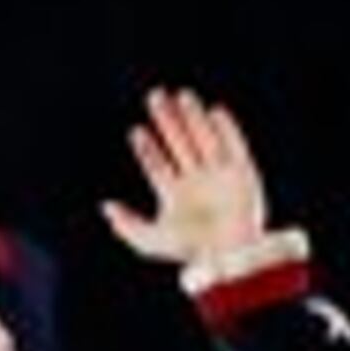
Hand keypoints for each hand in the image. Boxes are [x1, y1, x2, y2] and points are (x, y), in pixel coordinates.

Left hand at [102, 87, 270, 269]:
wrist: (231, 255)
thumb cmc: (192, 251)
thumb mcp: (151, 241)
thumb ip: (127, 225)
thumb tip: (106, 207)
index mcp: (175, 196)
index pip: (157, 165)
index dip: (147, 149)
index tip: (136, 131)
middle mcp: (196, 182)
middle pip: (178, 143)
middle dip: (166, 121)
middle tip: (154, 96)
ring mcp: (219, 176)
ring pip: (203, 139)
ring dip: (193, 117)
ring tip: (182, 95)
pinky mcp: (243, 174)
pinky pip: (234, 145)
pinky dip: (227, 129)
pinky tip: (214, 111)